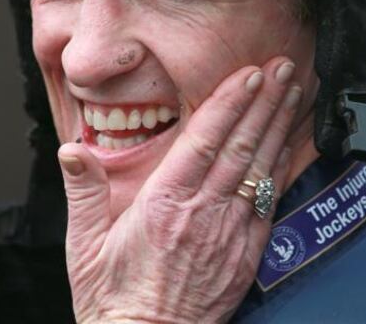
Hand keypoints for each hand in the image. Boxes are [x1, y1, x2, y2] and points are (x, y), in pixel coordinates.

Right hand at [58, 57, 301, 323]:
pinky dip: (282, 168)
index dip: (228, 103)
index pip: (203, 141)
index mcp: (162, 204)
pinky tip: (290, 145)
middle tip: (282, 67)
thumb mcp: (84, 243)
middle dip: (264, 102)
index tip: (247, 74)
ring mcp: (229, 234)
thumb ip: (83, 190)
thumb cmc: (113, 298)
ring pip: (260, 169)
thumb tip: (72, 149)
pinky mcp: (245, 255)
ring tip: (293, 92)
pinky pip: (270, 202)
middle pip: (240, 146)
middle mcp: (202, 214)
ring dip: (278, 126)